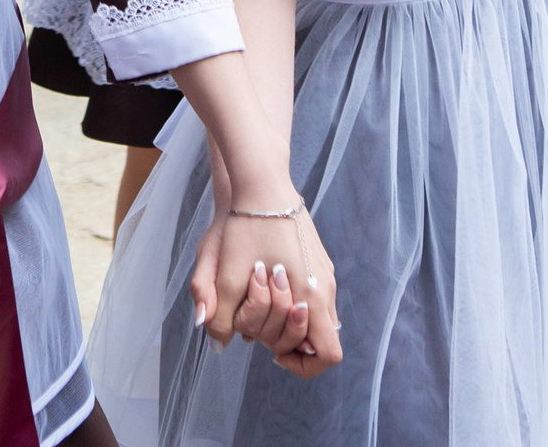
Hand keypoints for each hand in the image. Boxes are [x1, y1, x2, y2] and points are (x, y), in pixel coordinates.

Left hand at [192, 206, 341, 377]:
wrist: (262, 183)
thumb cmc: (246, 228)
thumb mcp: (227, 276)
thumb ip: (223, 316)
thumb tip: (218, 344)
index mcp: (312, 297)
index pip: (328, 355)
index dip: (303, 364)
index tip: (273, 353)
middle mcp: (326, 288)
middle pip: (320, 338)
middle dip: (287, 339)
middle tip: (259, 321)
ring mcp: (325, 272)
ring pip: (315, 316)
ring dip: (288, 318)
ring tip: (259, 298)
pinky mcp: (319, 260)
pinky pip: (313, 295)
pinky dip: (292, 300)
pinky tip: (266, 281)